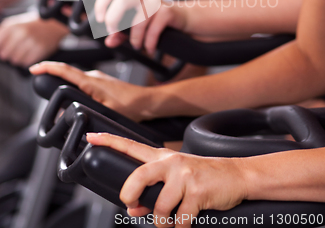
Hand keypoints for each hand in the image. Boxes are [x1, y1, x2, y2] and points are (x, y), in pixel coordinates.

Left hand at [0, 11, 68, 65]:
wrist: (54, 24)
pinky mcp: (40, 49)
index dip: (0, 48)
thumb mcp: (16, 23)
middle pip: (5, 54)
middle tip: (13, 51)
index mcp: (14, 26)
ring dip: (17, 59)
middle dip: (8, 55)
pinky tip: (29, 54)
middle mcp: (23, 33)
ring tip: (22, 52)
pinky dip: (26, 61)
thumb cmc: (33, 25)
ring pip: (16, 60)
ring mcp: (32, 42)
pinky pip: (26, 62)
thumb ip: (3, 33)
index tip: (3, 50)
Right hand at [29, 61, 151, 120]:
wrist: (146, 101)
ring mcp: (97, 79)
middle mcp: (93, 77)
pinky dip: (73, 88)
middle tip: (38, 80)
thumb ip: (86, 113)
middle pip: (66, 73)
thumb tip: (67, 115)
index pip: (65, 70)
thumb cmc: (131, 106)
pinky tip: (73, 99)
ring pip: (75, 79)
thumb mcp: (106, 113)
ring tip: (54, 95)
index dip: (48, 67)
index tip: (35, 68)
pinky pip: (82, 83)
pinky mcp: (101, 83)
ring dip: (63, 83)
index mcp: (91, 82)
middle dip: (51, 75)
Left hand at [86, 133, 246, 227]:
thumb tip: (134, 210)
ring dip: (163, 222)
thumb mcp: (175, 178)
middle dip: (130, 195)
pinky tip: (186, 222)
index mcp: (162, 157)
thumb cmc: (201, 176)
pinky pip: (180, 221)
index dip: (110, 141)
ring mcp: (185, 177)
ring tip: (171, 220)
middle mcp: (171, 163)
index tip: (92, 137)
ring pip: (159, 208)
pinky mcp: (198, 193)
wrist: (235, 175)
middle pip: (138, 176)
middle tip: (132, 206)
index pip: (131, 146)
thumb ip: (152, 190)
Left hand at [94, 0, 187, 55]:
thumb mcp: (134, 27)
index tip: (99, 20)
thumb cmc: (154, 20)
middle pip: (121, 1)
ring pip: (139, 18)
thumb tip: (109, 42)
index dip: (101, 3)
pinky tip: (149, 48)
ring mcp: (155, 1)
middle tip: (113, 33)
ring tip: (137, 45)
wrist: (181, 17)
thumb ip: (120, 33)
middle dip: (113, 20)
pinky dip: (149, 43)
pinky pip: (154, 29)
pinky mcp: (167, 11)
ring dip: (135, 37)